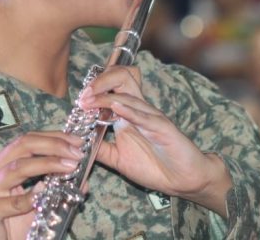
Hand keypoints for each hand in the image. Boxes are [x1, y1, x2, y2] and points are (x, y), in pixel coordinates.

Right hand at [0, 131, 82, 239]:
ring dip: (48, 164)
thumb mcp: (34, 205)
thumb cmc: (8, 227)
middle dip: (53, 145)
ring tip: (70, 167)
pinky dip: (33, 197)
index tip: (77, 141)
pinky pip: (14, 202)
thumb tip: (83, 181)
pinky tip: (47, 194)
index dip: (53, 137)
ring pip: (19, 168)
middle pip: (22, 146)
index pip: (27, 141)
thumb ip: (54, 191)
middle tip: (76, 152)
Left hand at [79, 67, 230, 217]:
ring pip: (129, 95)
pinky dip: (129, 110)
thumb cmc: (154, 167)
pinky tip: (116, 107)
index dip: (94, 89)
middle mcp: (140, 110)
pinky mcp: (163, 128)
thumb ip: (100, 149)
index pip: (112, 87)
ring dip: (106, 96)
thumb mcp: (118, 159)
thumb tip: (77, 143)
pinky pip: (145, 115)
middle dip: (100, 81)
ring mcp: (152, 117)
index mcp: (129, 114)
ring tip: (89, 100)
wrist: (182, 181)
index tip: (79, 100)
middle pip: (122, 78)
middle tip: (84, 95)